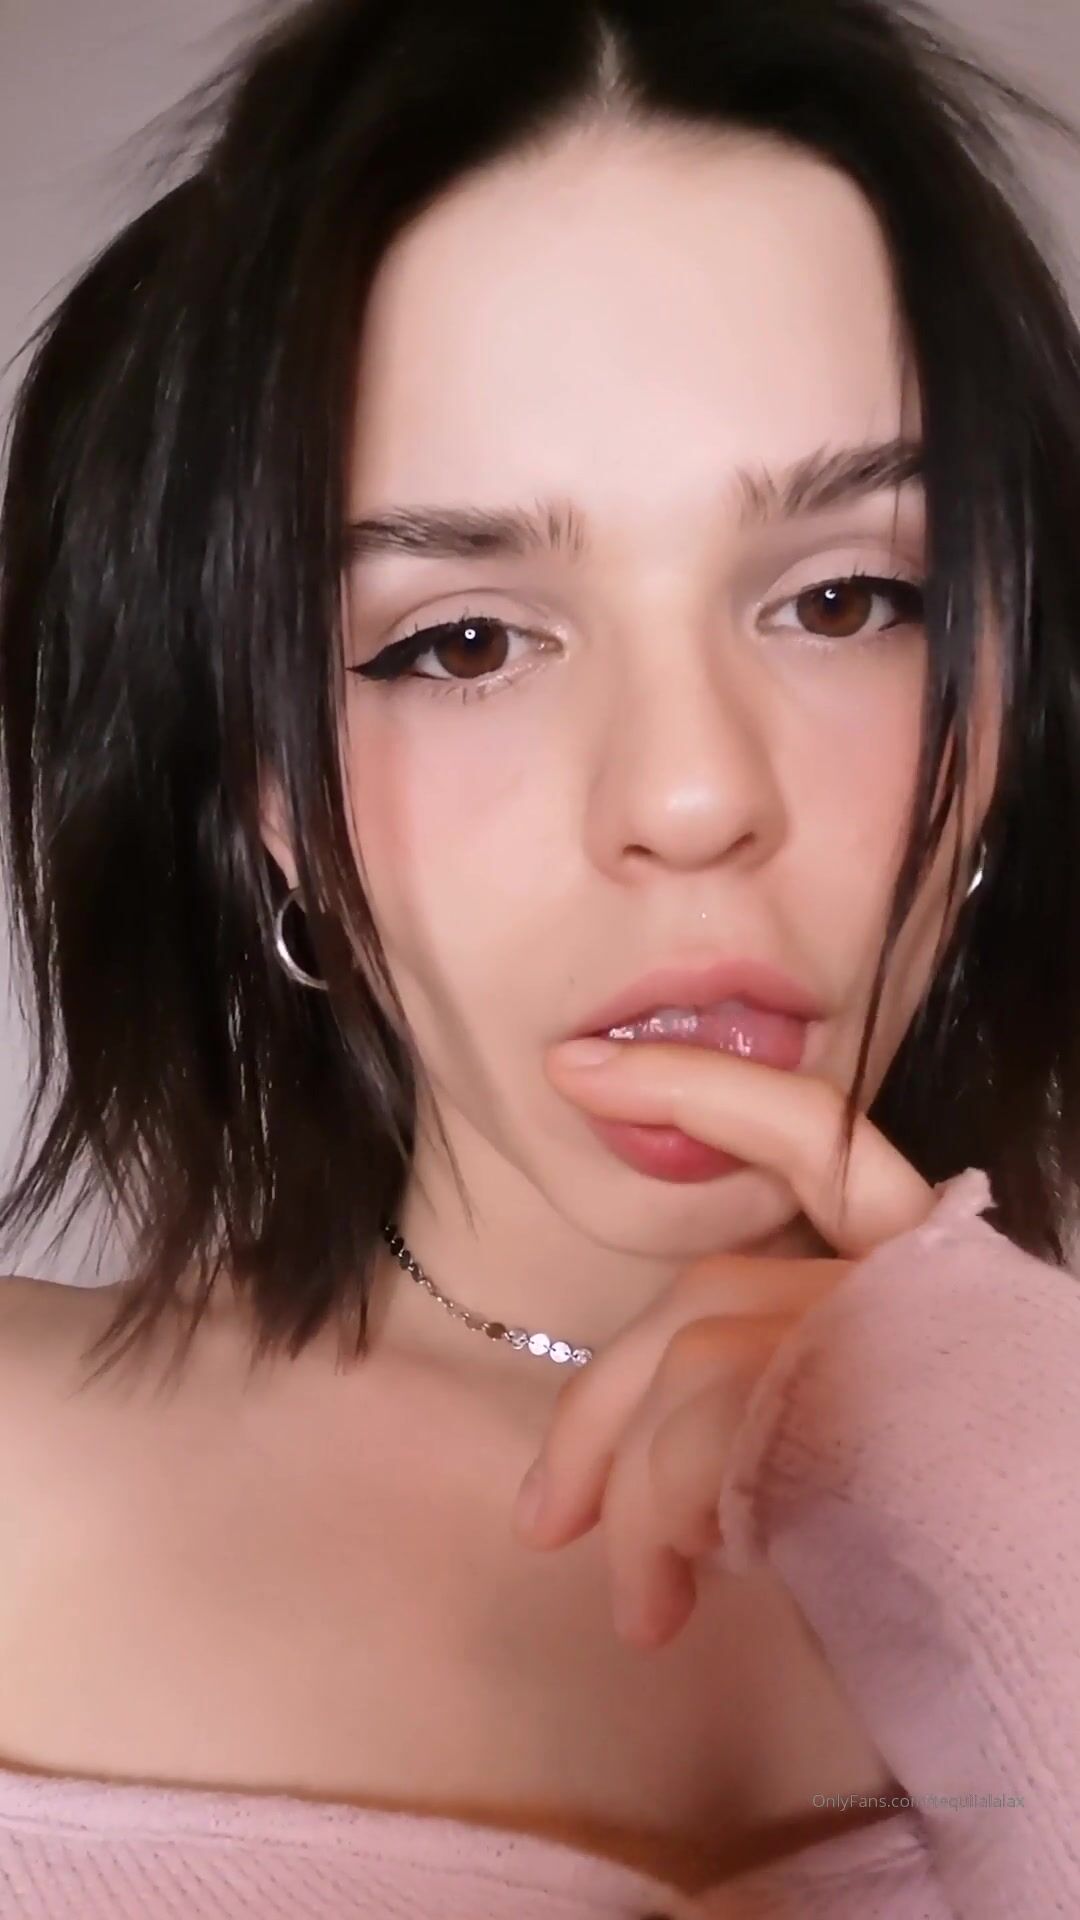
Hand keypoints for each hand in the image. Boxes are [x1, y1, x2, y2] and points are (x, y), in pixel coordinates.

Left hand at [512, 1037, 933, 1649]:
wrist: (1064, 1659)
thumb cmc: (967, 1584)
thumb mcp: (862, 1474)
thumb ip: (786, 1414)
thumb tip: (649, 1446)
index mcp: (927, 1284)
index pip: (824, 1145)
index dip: (698, 1088)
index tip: (575, 1070)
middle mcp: (919, 1289)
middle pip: (712, 1290)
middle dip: (601, 1405)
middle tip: (545, 1519)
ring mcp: (899, 1338)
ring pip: (698, 1356)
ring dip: (634, 1492)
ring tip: (643, 1609)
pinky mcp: (871, 1407)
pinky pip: (708, 1430)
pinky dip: (658, 1514)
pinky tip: (674, 1595)